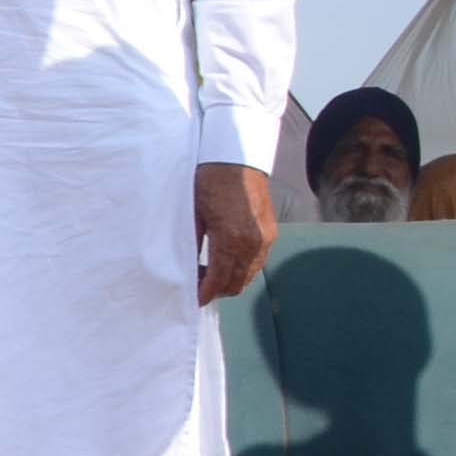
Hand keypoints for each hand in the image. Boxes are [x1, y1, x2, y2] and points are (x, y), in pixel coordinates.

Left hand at [195, 160, 275, 303]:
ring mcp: (265, 238)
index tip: (193, 299)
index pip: (219, 280)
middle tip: (197, 284)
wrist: (236, 156)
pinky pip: (258, 261)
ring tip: (209, 272)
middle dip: (217, 289)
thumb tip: (184, 267)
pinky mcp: (271, 232)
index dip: (205, 293)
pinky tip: (226, 260)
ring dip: (230, 279)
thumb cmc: (210, 179)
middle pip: (236, 283)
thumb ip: (191, 243)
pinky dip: (242, 267)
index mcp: (232, 239)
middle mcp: (253, 243)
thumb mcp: (193, 213)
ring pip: (249, 275)